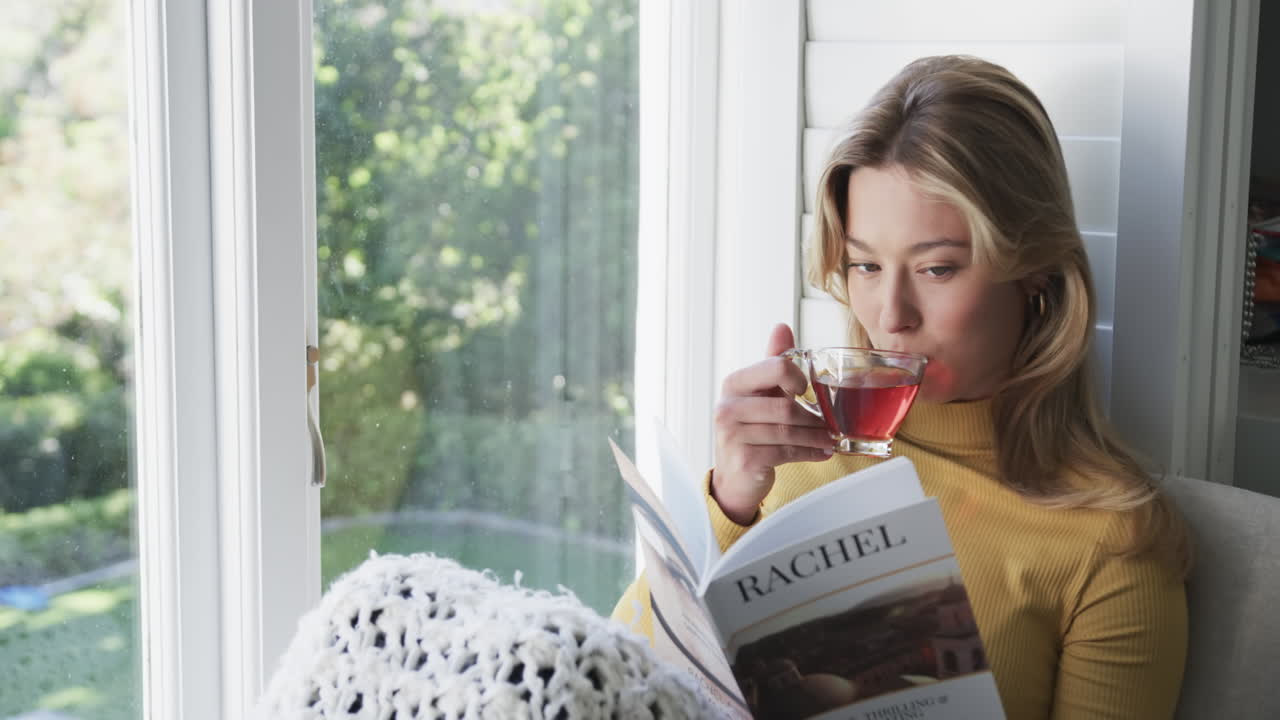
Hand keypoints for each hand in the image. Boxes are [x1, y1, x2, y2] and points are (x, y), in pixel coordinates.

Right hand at [711, 323, 832, 523]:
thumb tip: (782, 327)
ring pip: (789, 430)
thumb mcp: (760, 394)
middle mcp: (727, 407)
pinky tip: (821, 453)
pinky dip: (810, 452)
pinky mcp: (745, 459)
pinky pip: (787, 452)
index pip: (775, 368)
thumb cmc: (750, 430)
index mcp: (734, 384)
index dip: (797, 378)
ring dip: (816, 437)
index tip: (807, 389)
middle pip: (786, 405)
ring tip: (829, 439)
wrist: (734, 476)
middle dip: (813, 417)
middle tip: (830, 424)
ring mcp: (733, 435)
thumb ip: (773, 364)